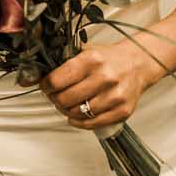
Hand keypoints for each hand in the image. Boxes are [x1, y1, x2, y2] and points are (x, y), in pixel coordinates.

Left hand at [43, 40, 162, 128]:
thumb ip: (64, 64)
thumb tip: (37, 77)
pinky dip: (80, 122)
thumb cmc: (111, 59)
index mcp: (92, 60)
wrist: (138, 64)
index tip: (46, 86)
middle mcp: (104, 78)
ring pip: (77, 113)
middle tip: (55, 96)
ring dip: (67, 111)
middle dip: (55, 99)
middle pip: (65, 99)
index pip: (57, 80)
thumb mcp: (86, 52)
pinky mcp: (122, 111)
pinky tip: (76, 115)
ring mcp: (114, 96)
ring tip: (67, 105)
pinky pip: (93, 123)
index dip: (46, 86)